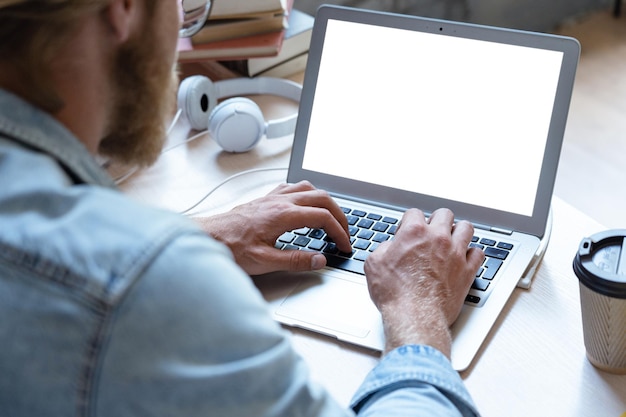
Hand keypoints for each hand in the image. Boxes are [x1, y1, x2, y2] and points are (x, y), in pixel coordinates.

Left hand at [193, 181, 351, 275]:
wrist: (207, 237)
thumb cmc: (231, 248)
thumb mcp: (264, 262)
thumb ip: (295, 261)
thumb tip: (320, 260)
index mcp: (283, 215)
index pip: (323, 218)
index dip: (339, 232)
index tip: (344, 245)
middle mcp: (280, 202)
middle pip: (322, 198)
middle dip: (339, 215)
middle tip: (344, 233)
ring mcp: (272, 198)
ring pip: (308, 188)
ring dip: (324, 202)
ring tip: (330, 219)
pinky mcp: (264, 199)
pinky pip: (292, 188)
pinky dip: (306, 195)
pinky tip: (303, 207)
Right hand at [364, 208, 483, 356]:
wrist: (414, 316)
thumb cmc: (395, 294)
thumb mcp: (374, 265)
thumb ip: (384, 249)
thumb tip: (390, 247)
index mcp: (414, 233)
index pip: (414, 213)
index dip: (409, 221)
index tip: (407, 231)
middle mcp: (437, 238)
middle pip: (444, 214)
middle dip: (437, 220)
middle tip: (431, 231)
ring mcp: (455, 253)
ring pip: (466, 228)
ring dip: (458, 231)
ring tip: (452, 239)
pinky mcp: (467, 270)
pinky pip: (478, 253)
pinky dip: (472, 254)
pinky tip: (464, 258)